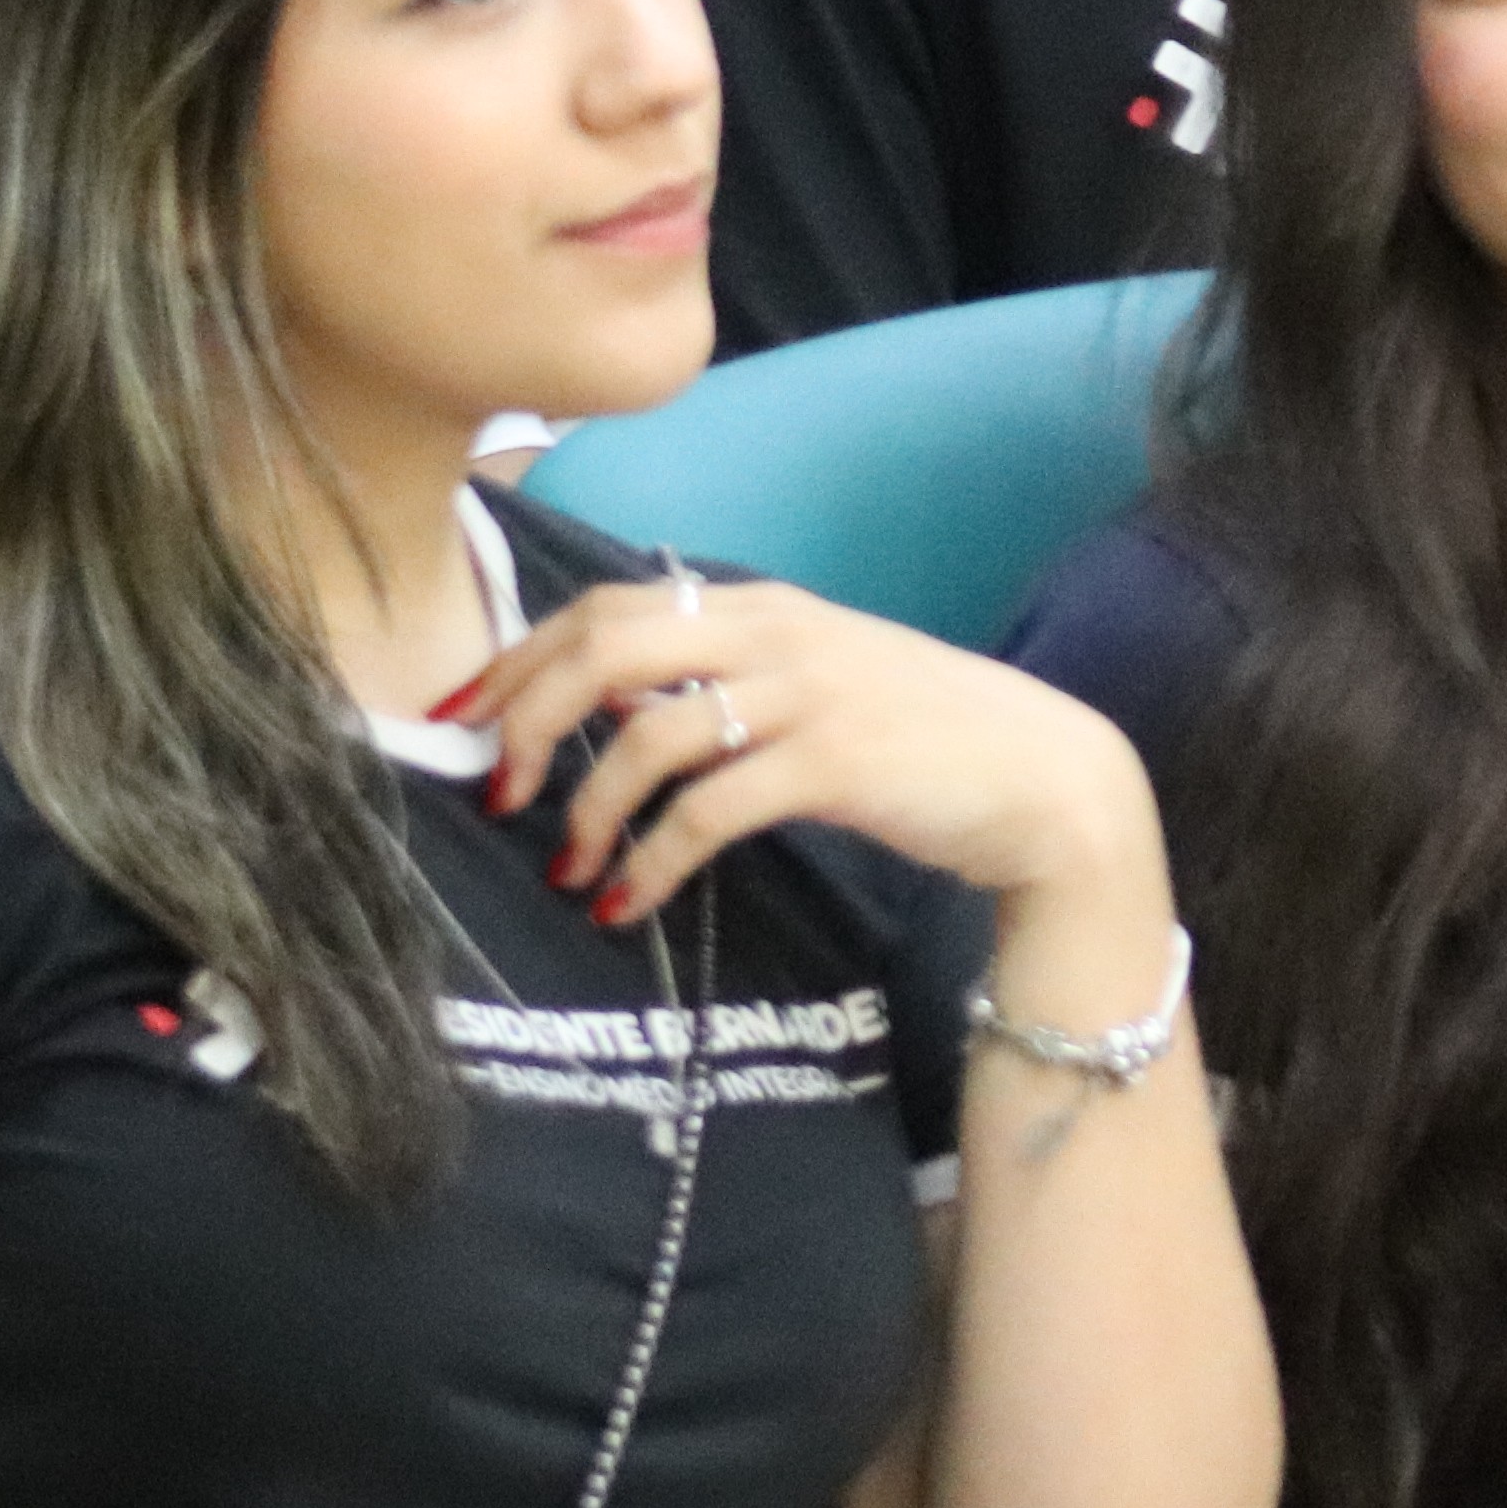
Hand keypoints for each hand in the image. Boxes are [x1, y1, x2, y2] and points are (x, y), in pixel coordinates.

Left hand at [459, 570, 1162, 929]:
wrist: (1043, 779)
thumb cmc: (926, 739)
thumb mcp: (817, 682)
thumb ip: (727, 679)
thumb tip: (614, 709)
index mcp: (761, 605)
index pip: (606, 606)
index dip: (518, 659)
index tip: (463, 717)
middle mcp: (776, 633)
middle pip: (604, 650)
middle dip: (525, 720)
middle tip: (495, 793)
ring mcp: (807, 694)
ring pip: (646, 732)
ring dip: (586, 807)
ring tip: (565, 866)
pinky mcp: (833, 763)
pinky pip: (708, 809)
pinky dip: (652, 861)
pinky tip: (628, 902)